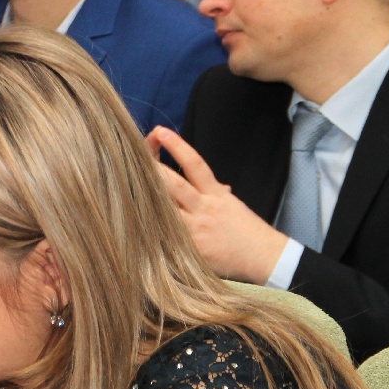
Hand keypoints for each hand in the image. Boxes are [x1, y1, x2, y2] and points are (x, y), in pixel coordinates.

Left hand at [146, 127, 290, 284]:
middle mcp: (203, 207)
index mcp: (215, 193)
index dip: (177, 146)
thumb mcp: (233, 206)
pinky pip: (167, 238)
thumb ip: (218, 194)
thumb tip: (218, 186)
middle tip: (132, 156)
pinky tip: (132, 225)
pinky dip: (152, 232)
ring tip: (124, 185)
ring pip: (166, 210)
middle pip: (174, 184)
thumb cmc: (247, 230)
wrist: (264, 256)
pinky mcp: (191, 249)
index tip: (161, 132)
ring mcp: (196, 229)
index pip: (195, 163)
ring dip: (147, 198)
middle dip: (153, 170)